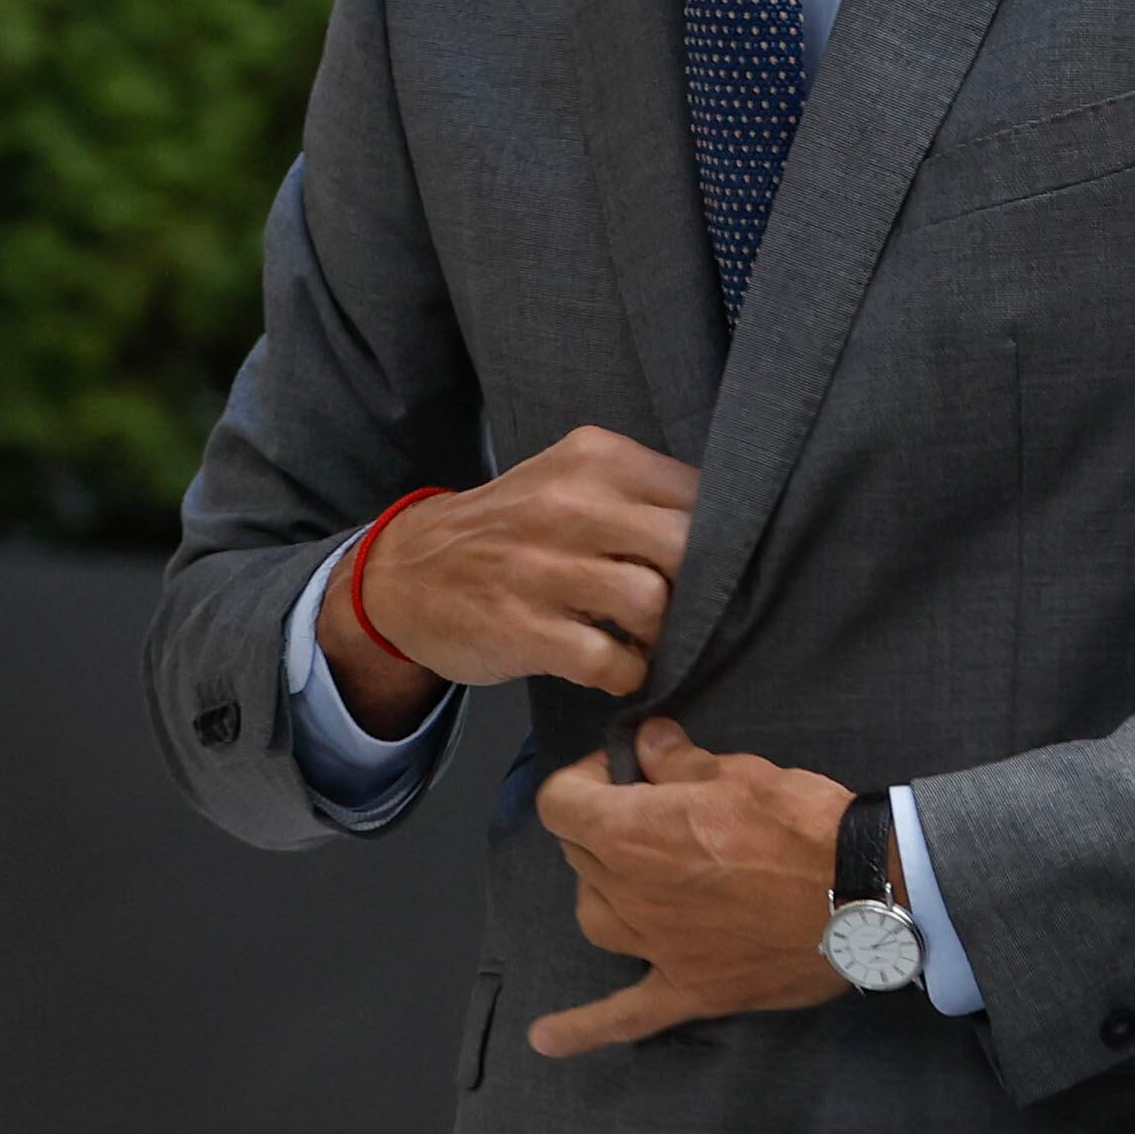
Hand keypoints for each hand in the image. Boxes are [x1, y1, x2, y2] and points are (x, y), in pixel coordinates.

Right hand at [313, 427, 697, 735]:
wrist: (405, 573)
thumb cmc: (507, 530)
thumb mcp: (565, 479)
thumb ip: (636, 494)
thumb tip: (729, 536)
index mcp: (592, 458)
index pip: (698, 494)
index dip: (721, 540)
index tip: (716, 567)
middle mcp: (568, 504)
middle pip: (686, 547)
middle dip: (699, 589)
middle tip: (688, 611)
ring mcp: (541, 567)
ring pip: (653, 603)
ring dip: (663, 636)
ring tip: (647, 641)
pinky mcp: (523, 627)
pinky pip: (611, 661)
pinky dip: (627, 675)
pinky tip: (615, 669)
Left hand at [524, 720, 854, 1054]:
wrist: (863, 893)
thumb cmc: (798, 822)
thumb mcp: (738, 770)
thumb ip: (677, 759)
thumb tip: (647, 742)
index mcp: (630, 833)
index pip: (561, 801)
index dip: (586, 777)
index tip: (625, 771)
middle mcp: (629, 893)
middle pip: (579, 854)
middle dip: (604, 824)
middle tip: (654, 810)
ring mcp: (656, 948)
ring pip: (595, 916)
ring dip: (604, 890)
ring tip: (637, 875)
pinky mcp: (692, 989)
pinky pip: (626, 1015)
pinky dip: (583, 1028)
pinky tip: (544, 1040)